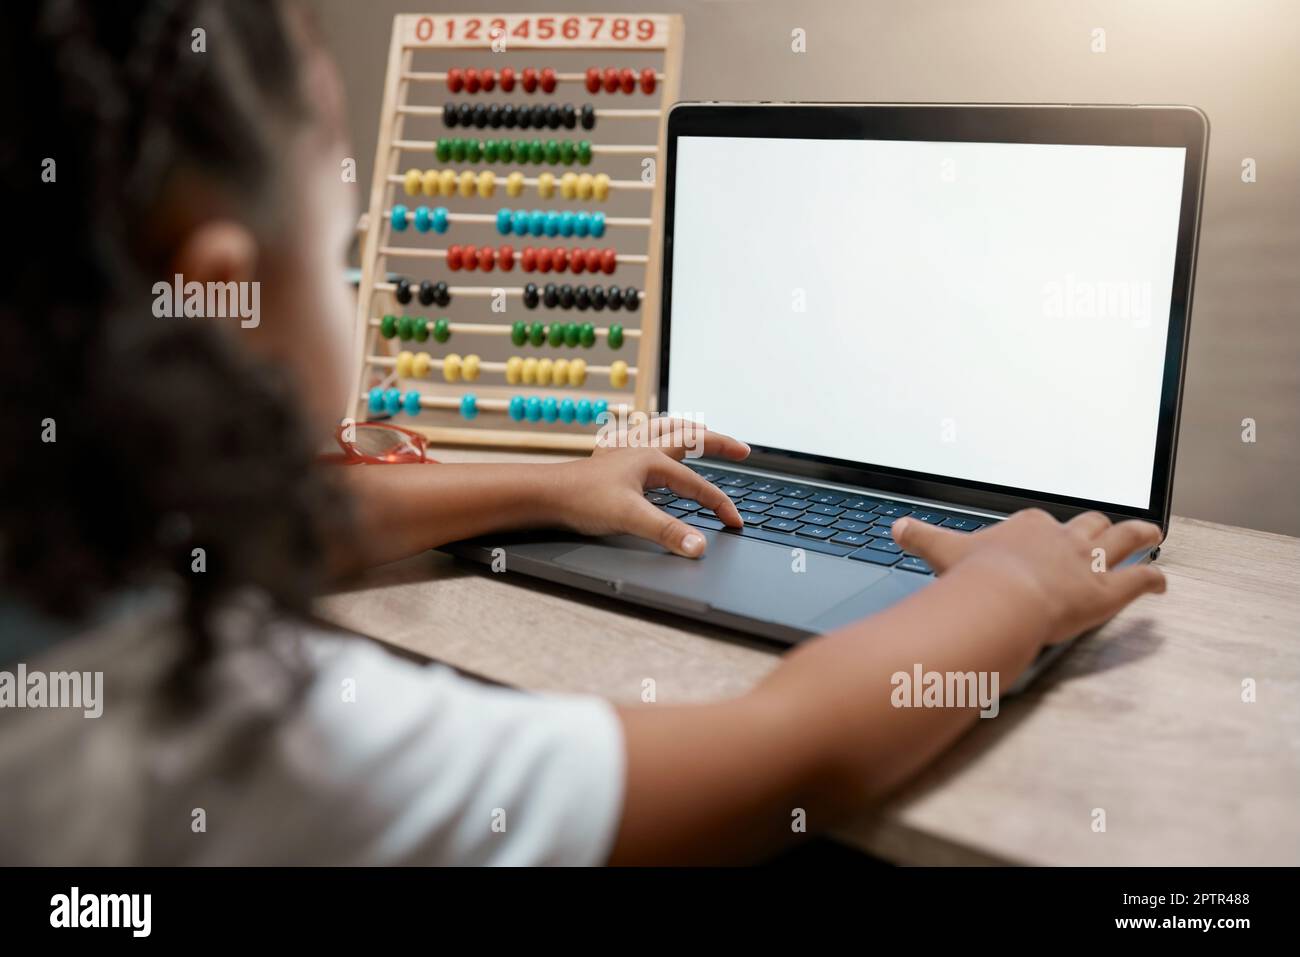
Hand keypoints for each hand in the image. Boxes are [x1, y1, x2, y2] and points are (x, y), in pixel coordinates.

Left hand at [552, 422, 749, 556]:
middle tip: (743, 450)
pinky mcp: (611, 457)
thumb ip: (667, 533)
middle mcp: (641, 448)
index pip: (698, 485)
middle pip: (689, 438)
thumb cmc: (583, 501)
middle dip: (719, 443)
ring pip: (665, 430)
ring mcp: (625, 450)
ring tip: (702, 432)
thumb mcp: (630, 519)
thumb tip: (699, 547)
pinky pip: (641, 437)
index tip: (735, 523)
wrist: (545, 494)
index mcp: (652, 459)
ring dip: (688, 430)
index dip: (720, 504)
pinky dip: (656, 435)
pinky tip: (651, 441)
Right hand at [892, 509, 1166, 645]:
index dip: (1045, 530)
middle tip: (1110, 524)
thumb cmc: (975, 576)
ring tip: (1153, 533)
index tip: (1045, 534)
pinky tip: (1162, 582)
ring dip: (1140, 536)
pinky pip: (1137, 581)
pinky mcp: (1106, 592)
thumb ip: (921, 537)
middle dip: (1100, 525)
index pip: (1040, 524)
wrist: (1002, 597)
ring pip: (1122, 541)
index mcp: (1027, 527)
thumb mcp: (942, 550)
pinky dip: (1153, 580)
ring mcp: (1087, 564)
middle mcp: (1061, 539)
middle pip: (1087, 524)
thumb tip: (896, 526)